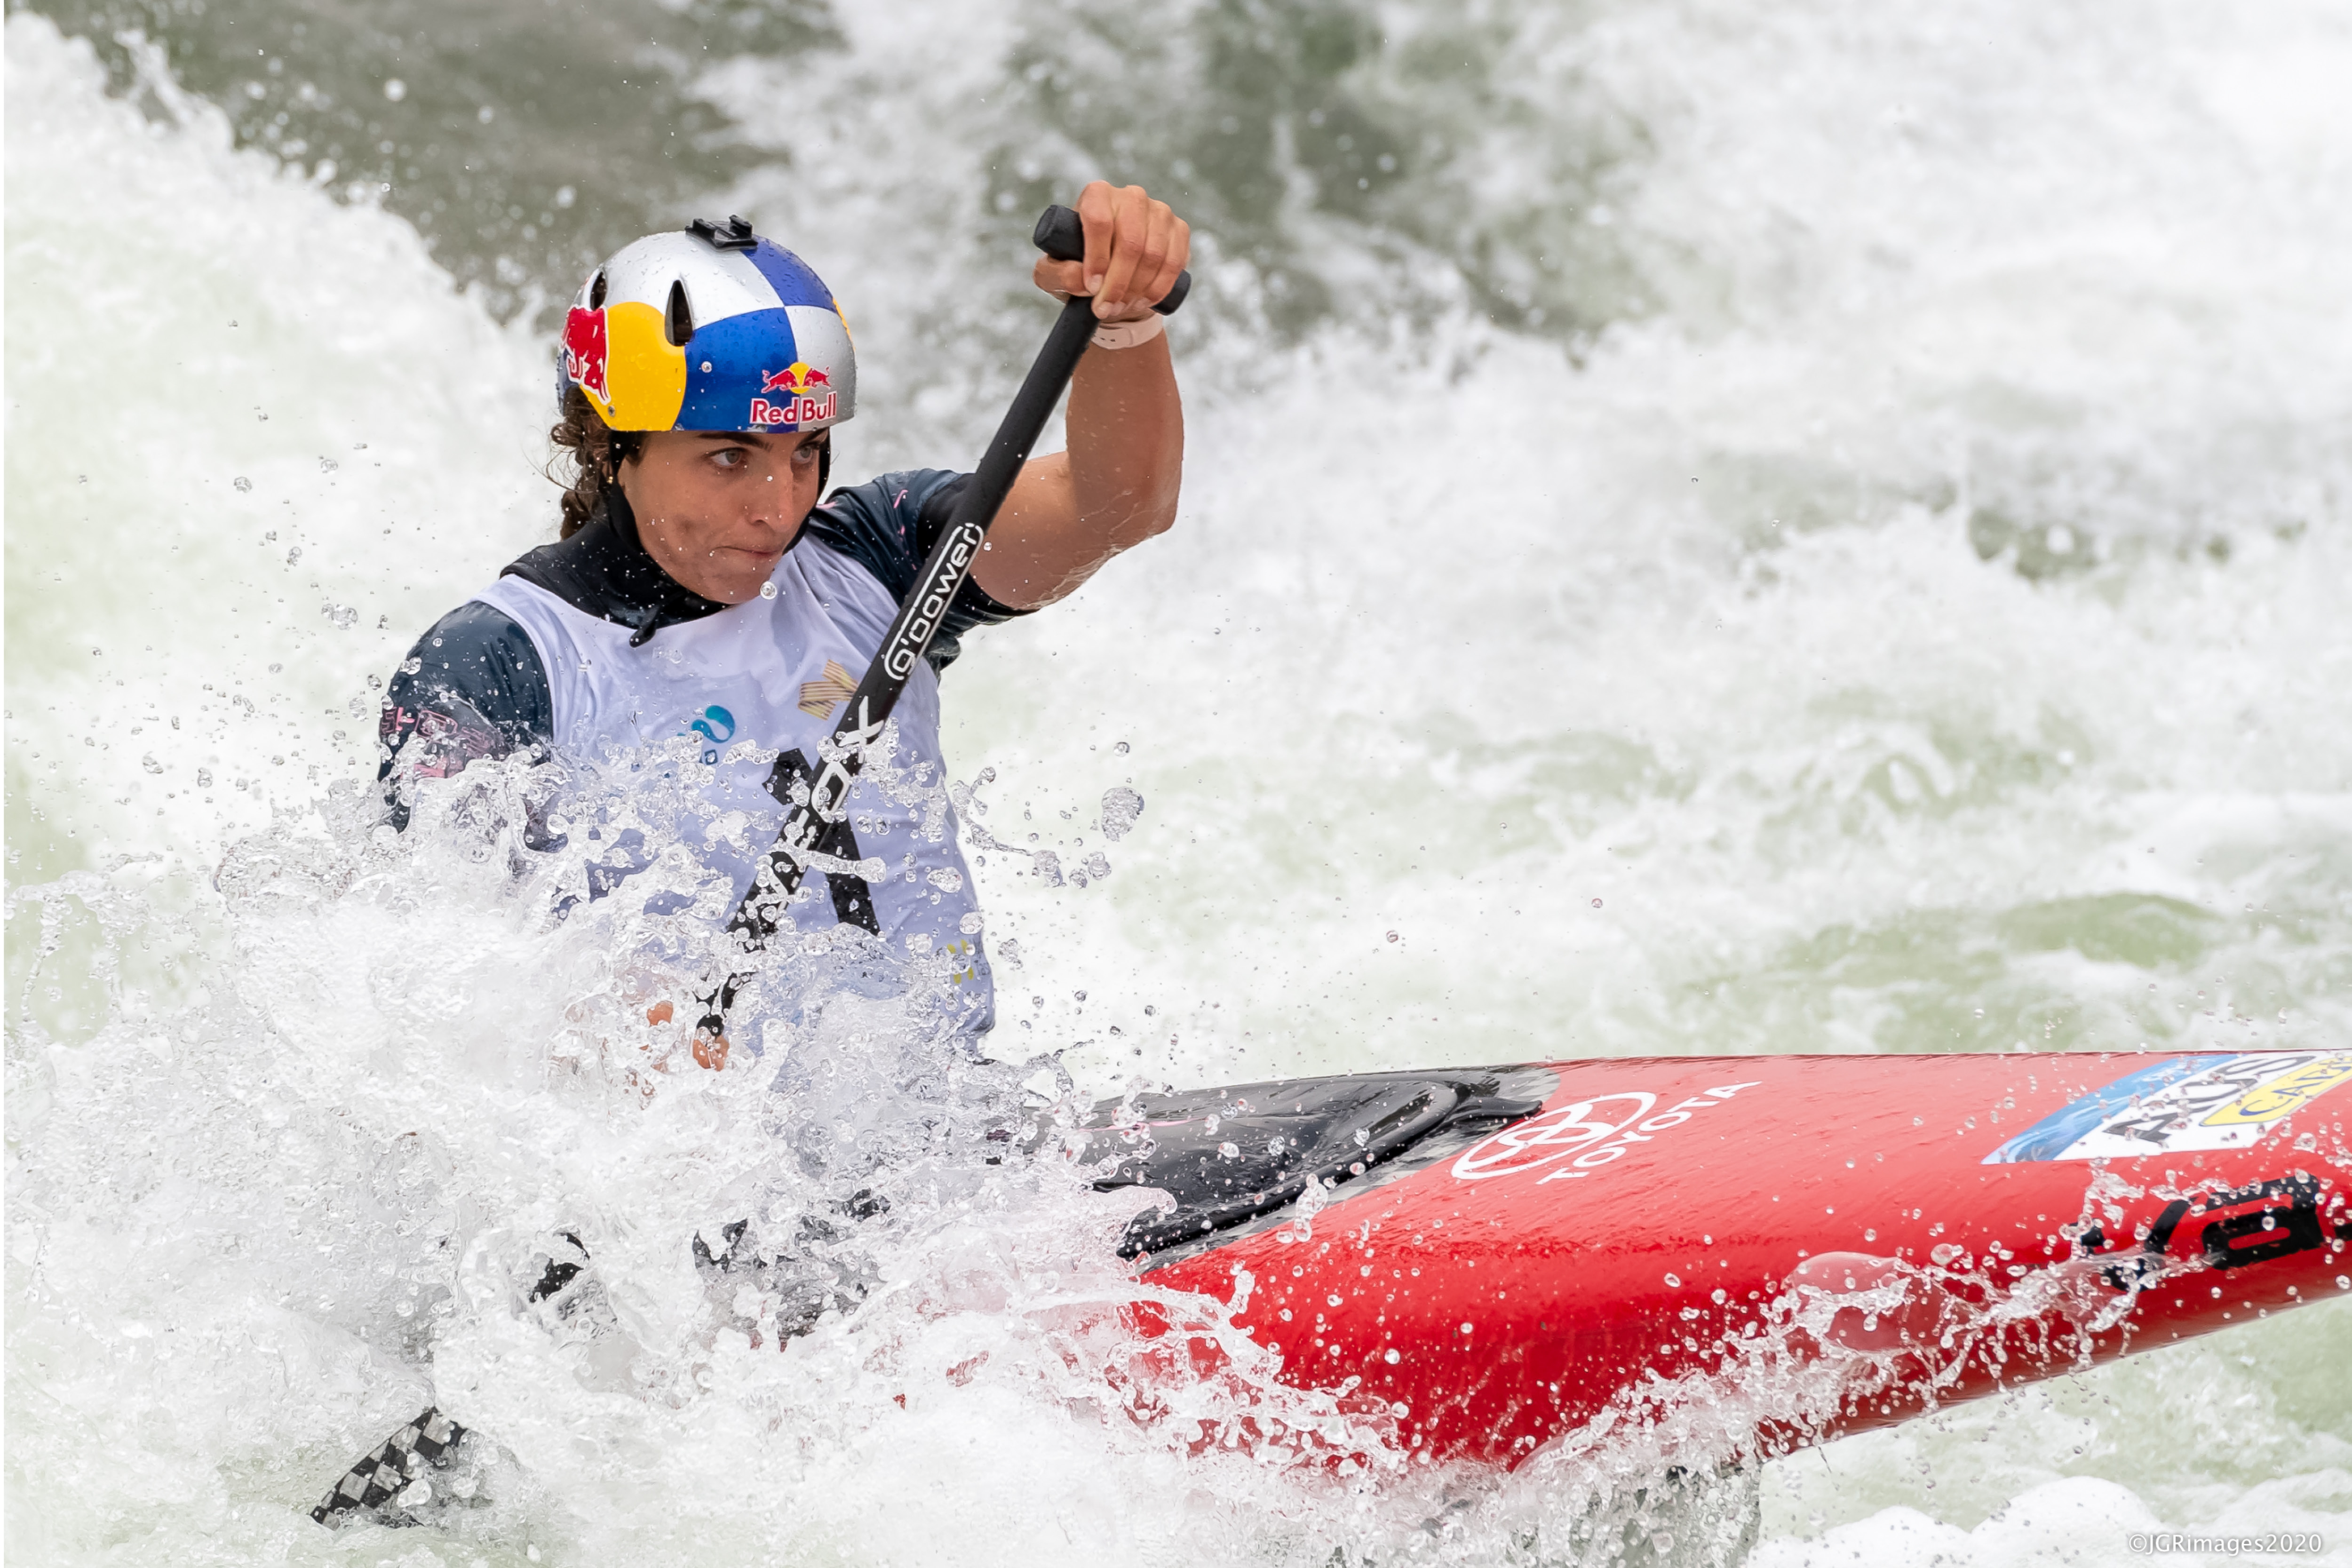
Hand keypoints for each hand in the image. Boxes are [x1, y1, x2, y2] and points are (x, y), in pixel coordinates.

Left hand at [1032, 180, 1190, 320]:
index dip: (1097, 259)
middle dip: (1118, 283)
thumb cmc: (1078, 270)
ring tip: (1121, 307)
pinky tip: (1143, 300)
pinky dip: (1159, 288)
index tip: (1092, 289)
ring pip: (1154, 255)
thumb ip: (1057, 274)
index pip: (1099, 221)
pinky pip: (1175, 262)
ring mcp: (1159, 211)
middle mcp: (1131, 196)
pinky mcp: (1179, 229)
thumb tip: (1083, 279)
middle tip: (1105, 308)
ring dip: (1138, 289)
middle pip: (1130, 242)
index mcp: (1097, 195)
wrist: (1113, 276)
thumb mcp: (1053, 274)